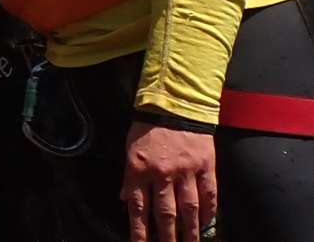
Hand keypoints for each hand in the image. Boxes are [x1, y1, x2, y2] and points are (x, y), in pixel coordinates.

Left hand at [121, 122, 216, 241]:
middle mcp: (161, 173)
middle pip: (165, 212)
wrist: (175, 104)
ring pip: (189, 208)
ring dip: (190, 230)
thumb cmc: (148, 127)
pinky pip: (209, 194)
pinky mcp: (206, 166)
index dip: (139, 230)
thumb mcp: (129, 149)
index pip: (137, 207)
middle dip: (167, 236)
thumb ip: (128, 176)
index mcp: (138, 169)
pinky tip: (208, 224)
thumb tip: (123, 199)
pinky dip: (210, 211)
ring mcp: (186, 170)